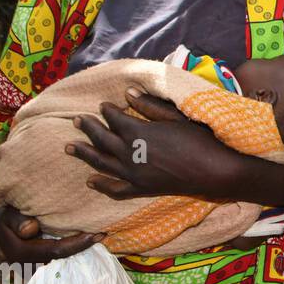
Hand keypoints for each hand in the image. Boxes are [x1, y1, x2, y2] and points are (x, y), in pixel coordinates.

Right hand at [0, 205, 101, 265]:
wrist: (0, 224)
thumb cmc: (5, 214)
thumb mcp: (4, 213)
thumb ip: (15, 220)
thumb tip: (30, 229)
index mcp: (19, 252)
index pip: (54, 251)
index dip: (77, 244)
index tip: (96, 234)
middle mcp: (27, 264)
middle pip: (61, 258)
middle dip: (82, 247)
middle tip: (103, 235)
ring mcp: (33, 266)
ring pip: (61, 260)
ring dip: (80, 248)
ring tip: (99, 236)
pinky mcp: (40, 263)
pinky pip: (59, 258)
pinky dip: (73, 248)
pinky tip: (88, 238)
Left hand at [67, 89, 240, 200]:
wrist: (214, 171)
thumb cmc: (200, 139)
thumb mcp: (177, 117)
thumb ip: (150, 106)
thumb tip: (128, 93)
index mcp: (138, 132)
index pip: (114, 118)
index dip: (107, 111)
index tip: (103, 106)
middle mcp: (129, 154)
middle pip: (102, 139)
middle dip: (88, 128)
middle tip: (77, 121)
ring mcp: (133, 174)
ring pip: (101, 163)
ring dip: (84, 154)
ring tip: (69, 147)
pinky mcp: (141, 189)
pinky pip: (115, 189)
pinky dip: (101, 185)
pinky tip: (91, 181)